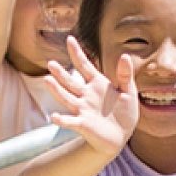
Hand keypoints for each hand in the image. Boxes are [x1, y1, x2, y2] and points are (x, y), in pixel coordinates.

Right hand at [46, 37, 138, 157]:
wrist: (122, 136)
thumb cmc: (125, 113)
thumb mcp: (129, 92)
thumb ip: (125, 75)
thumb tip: (125, 55)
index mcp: (97, 84)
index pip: (84, 66)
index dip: (77, 53)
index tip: (70, 39)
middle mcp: (86, 95)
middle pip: (70, 82)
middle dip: (61, 73)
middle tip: (51, 63)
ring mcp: (82, 109)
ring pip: (66, 98)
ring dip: (56, 90)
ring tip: (47, 80)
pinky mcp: (83, 124)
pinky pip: (70, 121)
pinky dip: (62, 119)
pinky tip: (54, 117)